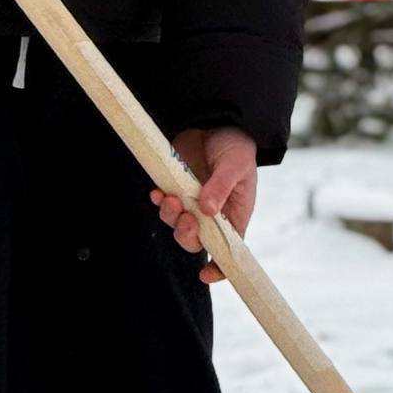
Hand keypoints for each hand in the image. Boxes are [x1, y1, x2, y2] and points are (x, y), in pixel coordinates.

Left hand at [151, 128, 256, 284]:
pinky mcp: (176, 188)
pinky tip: (156, 192)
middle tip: (186, 220)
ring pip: (177, 224)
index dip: (220, 266)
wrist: (216, 117)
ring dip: (170, 217)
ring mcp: (193, 201)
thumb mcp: (236, 164)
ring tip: (169, 199)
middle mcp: (213, 213)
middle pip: (197, 240)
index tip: (206, 274)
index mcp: (235, 213)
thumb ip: (222, 187)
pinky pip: (164, 204)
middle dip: (188, 235)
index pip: (230, 248)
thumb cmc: (235, 144)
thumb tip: (208, 211)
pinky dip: (159, 201)